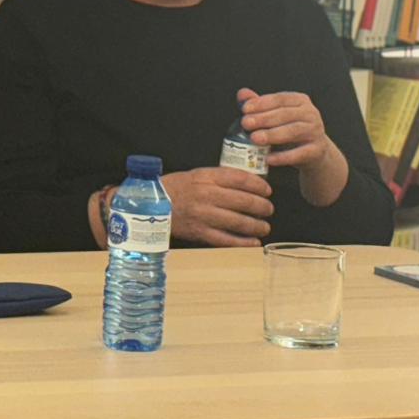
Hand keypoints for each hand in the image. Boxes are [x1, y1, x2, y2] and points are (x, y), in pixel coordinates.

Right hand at [159, 166, 273, 246]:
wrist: (150, 205)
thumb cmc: (175, 189)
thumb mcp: (196, 175)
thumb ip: (219, 178)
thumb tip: (248, 184)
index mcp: (206, 177)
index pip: (241, 179)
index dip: (259, 185)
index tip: (267, 190)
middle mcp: (206, 195)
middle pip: (245, 201)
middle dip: (262, 207)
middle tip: (268, 209)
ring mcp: (203, 215)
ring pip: (239, 222)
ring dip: (257, 225)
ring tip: (264, 226)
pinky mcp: (199, 232)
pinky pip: (227, 240)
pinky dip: (244, 243)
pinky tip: (253, 242)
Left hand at [235, 87, 335, 170]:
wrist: (313, 152)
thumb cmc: (289, 129)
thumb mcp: (275, 115)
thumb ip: (259, 105)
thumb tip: (242, 94)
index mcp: (300, 101)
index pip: (279, 99)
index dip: (261, 103)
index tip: (244, 109)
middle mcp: (310, 114)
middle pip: (285, 114)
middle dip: (263, 119)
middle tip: (245, 123)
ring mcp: (316, 132)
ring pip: (293, 131)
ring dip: (272, 135)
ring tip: (254, 138)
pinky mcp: (317, 150)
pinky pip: (300, 153)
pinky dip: (283, 157)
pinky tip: (268, 159)